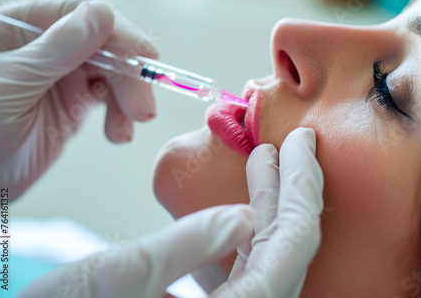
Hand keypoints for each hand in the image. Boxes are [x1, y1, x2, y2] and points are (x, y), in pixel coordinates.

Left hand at [0, 0, 157, 200]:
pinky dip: (121, 116)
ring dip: (129, 98)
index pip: (79, 13)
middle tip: (143, 107)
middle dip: (129, 75)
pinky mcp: (74, 102)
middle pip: (105, 44)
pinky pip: (110, 99)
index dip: (118, 33)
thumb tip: (102, 15)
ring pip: (114, 73)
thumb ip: (59, 48)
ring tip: (131, 124)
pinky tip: (118, 133)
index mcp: (21, 27)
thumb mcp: (14, 82)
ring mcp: (62, 74)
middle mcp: (46, 46)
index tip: (144, 58)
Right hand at [17, 127, 322, 297]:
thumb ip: (187, 245)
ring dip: (270, 205)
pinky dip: (249, 230)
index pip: (293, 243)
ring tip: (266, 161)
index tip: (302, 142)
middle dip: (292, 189)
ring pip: (271, 256)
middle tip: (292, 144)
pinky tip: (243, 205)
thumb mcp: (117, 279)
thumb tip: (243, 216)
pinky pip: (249, 268)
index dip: (303, 187)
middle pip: (289, 248)